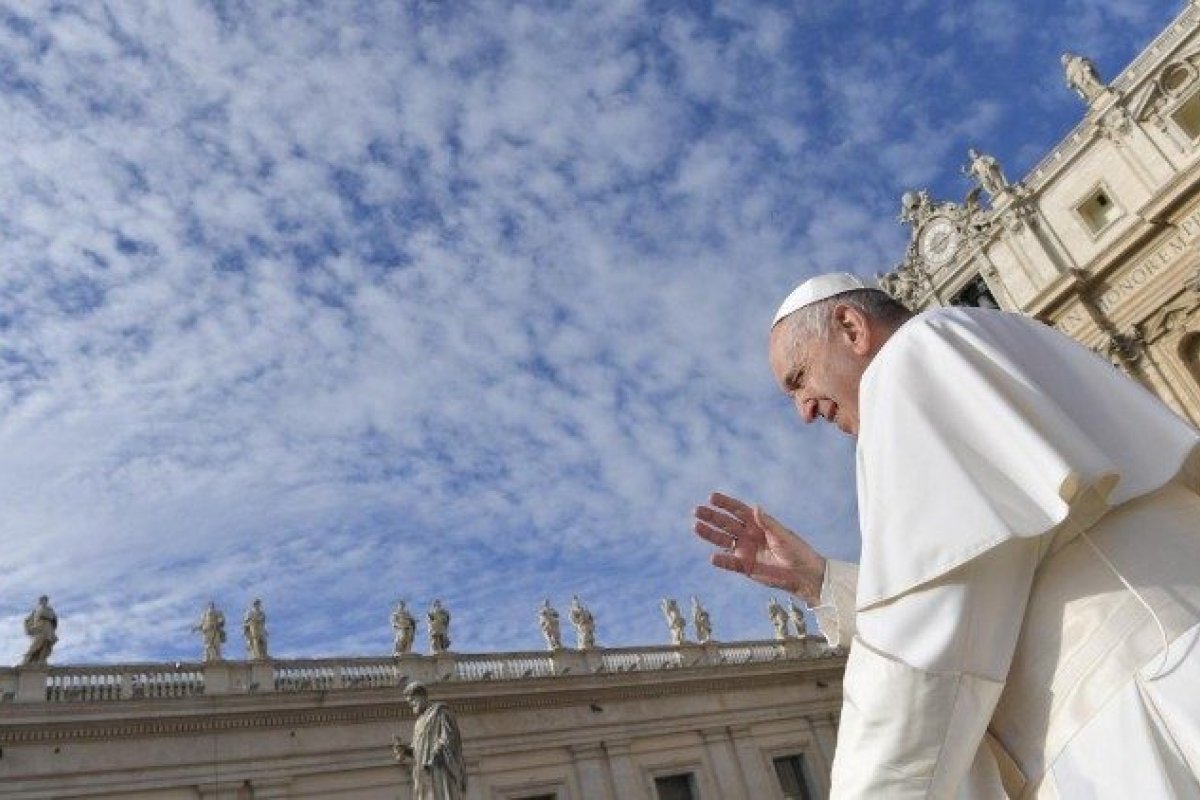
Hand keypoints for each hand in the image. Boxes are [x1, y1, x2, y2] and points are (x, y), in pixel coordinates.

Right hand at [693, 492, 825, 603]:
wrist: (803, 574)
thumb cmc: (796, 551)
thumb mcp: (782, 535)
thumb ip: (767, 523)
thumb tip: (755, 507)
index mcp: (758, 524)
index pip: (737, 510)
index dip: (724, 503)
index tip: (711, 497)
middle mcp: (748, 535)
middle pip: (726, 524)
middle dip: (711, 517)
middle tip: (697, 511)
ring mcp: (745, 551)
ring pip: (723, 541)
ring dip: (710, 535)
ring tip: (696, 527)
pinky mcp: (745, 567)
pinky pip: (730, 563)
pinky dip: (721, 561)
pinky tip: (712, 557)